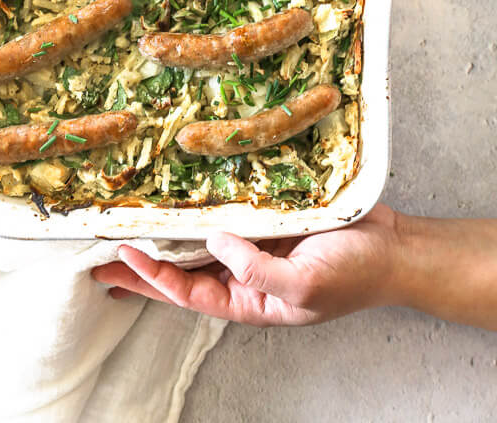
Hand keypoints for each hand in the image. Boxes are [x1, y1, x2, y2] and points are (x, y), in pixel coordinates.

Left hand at [93, 204, 401, 325]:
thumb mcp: (305, 285)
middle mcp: (246, 272)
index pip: (187, 291)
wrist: (395, 248)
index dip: (151, 276)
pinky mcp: (269, 217)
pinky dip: (202, 206)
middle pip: (184, 269)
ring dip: (168, 233)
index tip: (118, 257)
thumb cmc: (355, 274)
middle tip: (102, 253)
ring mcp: (256, 243)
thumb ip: (257, 270)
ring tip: (130, 224)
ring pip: (201, 240)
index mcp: (250, 299)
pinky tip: (183, 196)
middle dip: (144, 263)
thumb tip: (212, 242)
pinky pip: (227, 212)